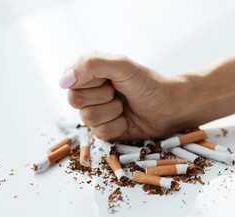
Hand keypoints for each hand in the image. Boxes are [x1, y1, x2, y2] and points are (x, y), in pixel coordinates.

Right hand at [60, 52, 190, 140]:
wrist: (170, 107)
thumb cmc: (148, 83)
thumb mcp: (122, 65)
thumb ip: (92, 64)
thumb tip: (64, 80)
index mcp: (89, 74)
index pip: (70, 82)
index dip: (92, 83)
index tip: (111, 79)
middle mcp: (89, 93)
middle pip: (75, 101)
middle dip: (103, 97)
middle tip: (120, 92)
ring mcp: (97, 113)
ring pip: (88, 118)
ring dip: (112, 112)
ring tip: (125, 106)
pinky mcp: (106, 131)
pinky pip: (100, 133)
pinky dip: (117, 126)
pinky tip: (127, 120)